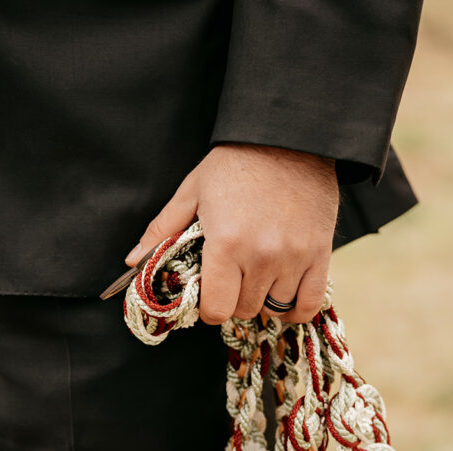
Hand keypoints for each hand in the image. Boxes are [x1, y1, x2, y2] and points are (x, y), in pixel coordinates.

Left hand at [124, 142, 337, 324]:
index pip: (216, 309)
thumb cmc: (236, 163)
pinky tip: (284, 295)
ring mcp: (294, 257)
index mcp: (225, 244)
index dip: (208, 309)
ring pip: (275, 308)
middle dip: (234, 300)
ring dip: (263, 299)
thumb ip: (162, 230)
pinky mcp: (320, 253)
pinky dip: (296, 308)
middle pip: (245, 310)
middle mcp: (261, 256)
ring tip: (257, 278)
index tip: (209, 296)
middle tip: (232, 279)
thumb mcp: (192, 191)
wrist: (289, 137)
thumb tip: (132, 262)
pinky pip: (309, 303)